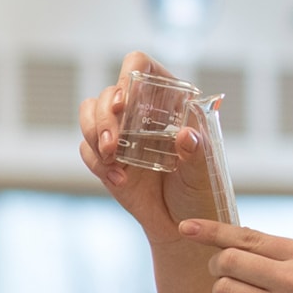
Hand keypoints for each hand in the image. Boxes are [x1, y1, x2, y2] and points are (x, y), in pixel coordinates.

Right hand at [79, 52, 224, 247]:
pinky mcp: (107, 157)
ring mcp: (122, 133)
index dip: (129, 74)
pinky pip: (87, 148)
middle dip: (105, 115)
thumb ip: (198, 154)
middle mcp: (141, 111)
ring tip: (113, 159)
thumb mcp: (204, 174)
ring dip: (94, 133)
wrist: (181, 226)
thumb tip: (187, 134)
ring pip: (89, 112)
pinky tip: (119, 180)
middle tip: (114, 143)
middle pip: (109, 92)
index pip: (142, 67)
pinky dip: (97, 163)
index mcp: (169, 102)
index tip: (125, 102)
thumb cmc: (201, 193)